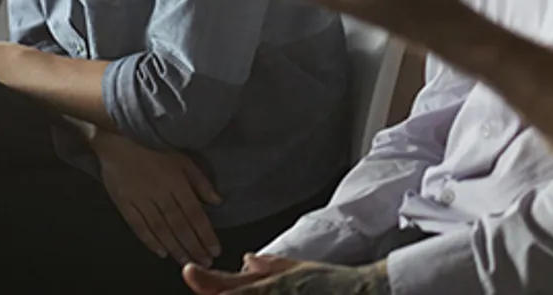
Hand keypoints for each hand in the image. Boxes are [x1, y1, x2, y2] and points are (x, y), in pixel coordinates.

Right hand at [90, 128, 222, 266]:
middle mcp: (160, 194)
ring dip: (175, 248)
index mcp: (177, 181)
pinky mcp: (125, 203)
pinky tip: (160, 252)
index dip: (205, 233)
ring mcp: (141, 200)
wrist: (119, 136)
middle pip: (180, 225)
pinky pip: (139, 226)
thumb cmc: (154, 144)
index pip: (195, 213)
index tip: (214, 249)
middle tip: (205, 262)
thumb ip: (200, 180)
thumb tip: (217, 200)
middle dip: (193, 246)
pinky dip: (150, 241)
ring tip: (187, 261)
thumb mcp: (183, 157)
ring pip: (161, 229)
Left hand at [183, 258, 388, 294]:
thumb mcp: (299, 268)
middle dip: (215, 291)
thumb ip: (269, 266)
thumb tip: (246, 260)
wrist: (364, 290)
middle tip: (202, 282)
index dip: (205, 280)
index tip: (188, 271)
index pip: (228, 285)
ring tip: (217, 290)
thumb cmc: (333, 283)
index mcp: (271, 285)